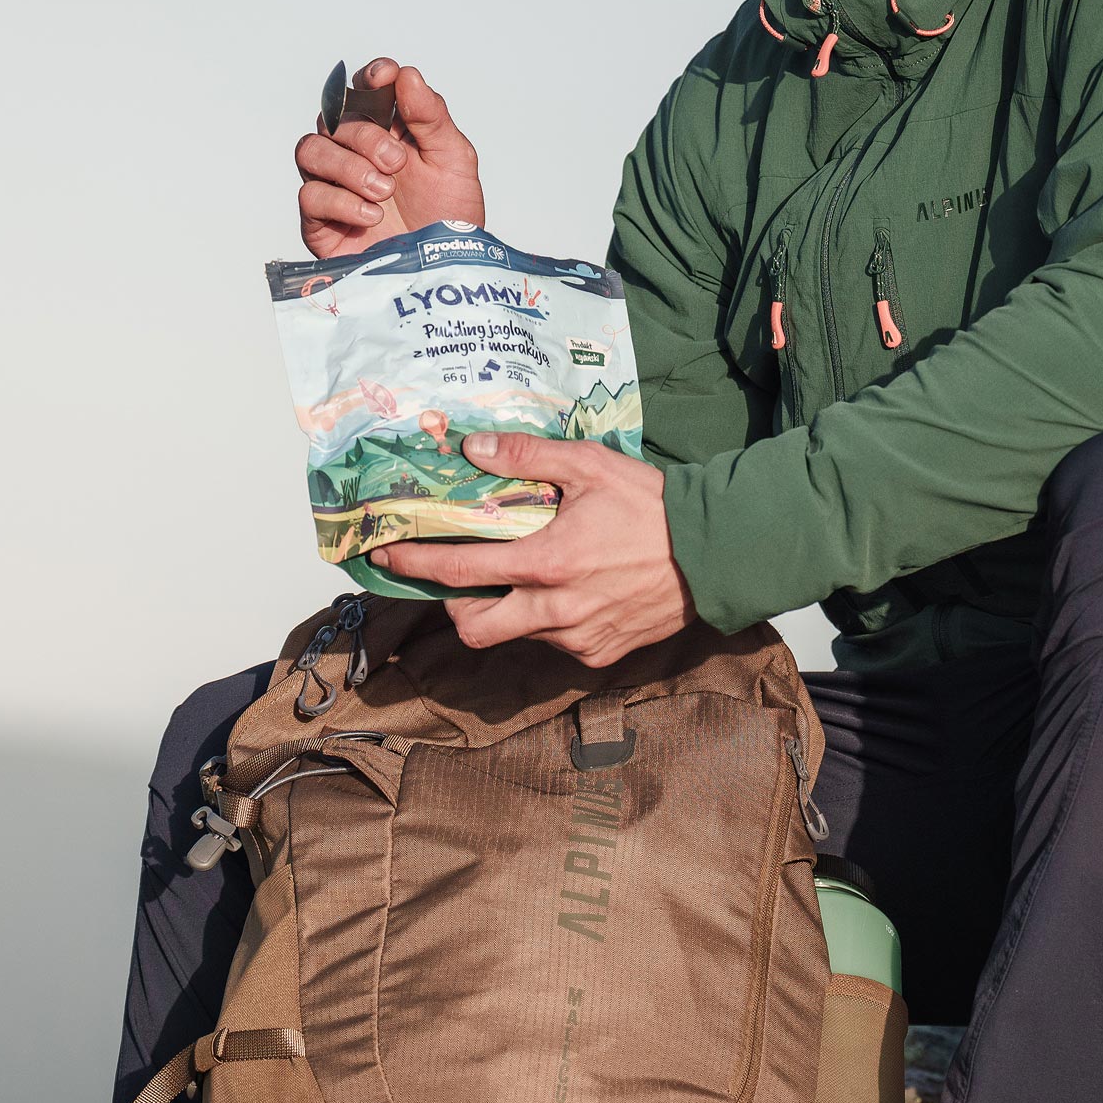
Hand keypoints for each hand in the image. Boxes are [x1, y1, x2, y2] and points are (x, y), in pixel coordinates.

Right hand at [294, 57, 486, 258]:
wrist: (446, 269)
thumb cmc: (451, 215)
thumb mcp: (454, 160)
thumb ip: (431, 116)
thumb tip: (406, 75)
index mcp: (388, 133)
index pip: (363, 92)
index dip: (369, 78)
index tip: (383, 76)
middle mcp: (355, 155)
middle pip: (333, 119)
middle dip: (366, 136)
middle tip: (397, 164)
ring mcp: (335, 186)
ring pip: (310, 150)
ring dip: (348, 166)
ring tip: (383, 191)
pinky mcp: (322, 222)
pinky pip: (310, 195)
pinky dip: (342, 201)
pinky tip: (372, 215)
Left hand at [374, 437, 692, 666]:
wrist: (716, 554)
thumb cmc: (653, 507)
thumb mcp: (589, 466)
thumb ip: (525, 455)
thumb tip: (470, 449)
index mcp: (545, 562)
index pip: (457, 570)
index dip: (412, 562)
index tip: (386, 553)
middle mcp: (554, 610)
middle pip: (473, 628)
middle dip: (453, 607)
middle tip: (459, 578)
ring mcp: (577, 637)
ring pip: (516, 635)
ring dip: (507, 609)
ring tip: (524, 577)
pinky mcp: (600, 653)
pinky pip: (556, 644)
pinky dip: (549, 621)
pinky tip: (571, 592)